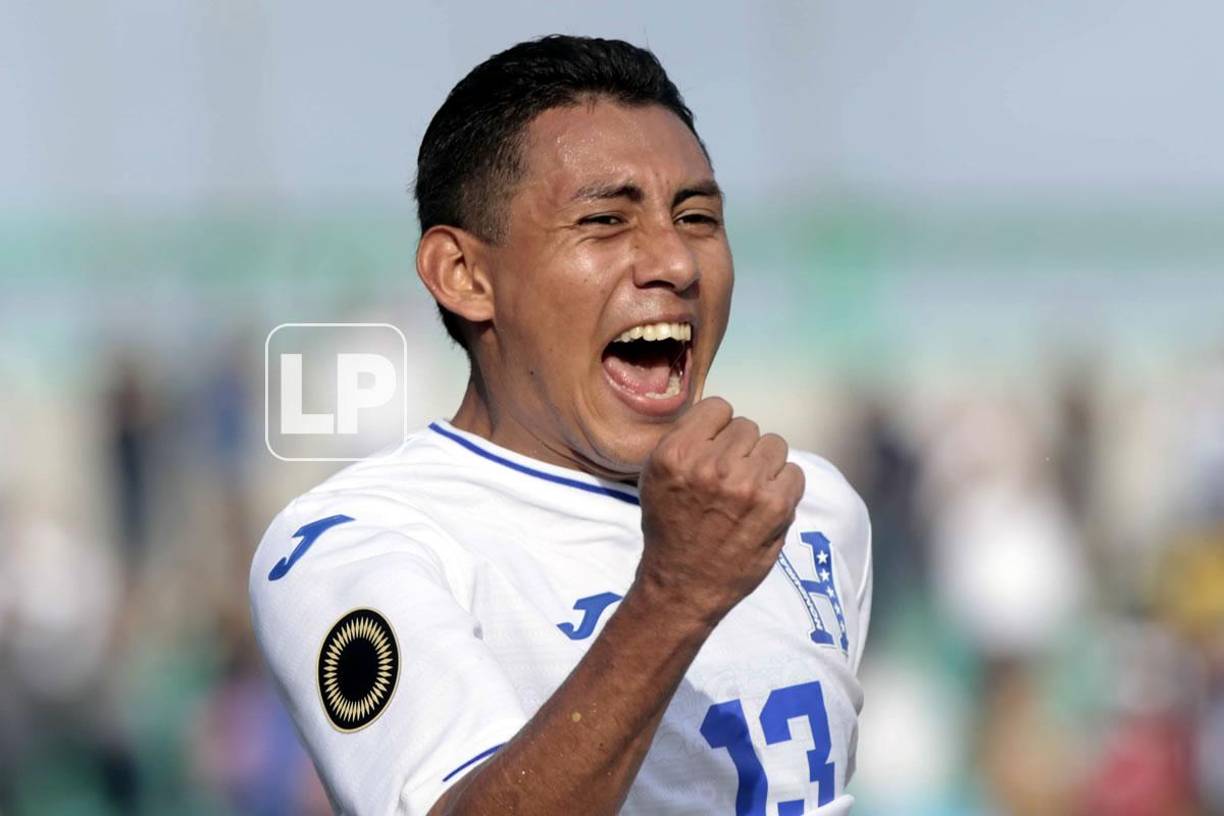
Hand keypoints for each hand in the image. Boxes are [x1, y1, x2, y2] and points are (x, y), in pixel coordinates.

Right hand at [634, 397, 804, 625]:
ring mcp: (745, 485)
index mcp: (676, 454)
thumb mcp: (655, 476)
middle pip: (748, 426)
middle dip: (741, 449)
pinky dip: (784, 486)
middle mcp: (710, 465)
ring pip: (774, 444)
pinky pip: (794, 472)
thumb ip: (686, 441)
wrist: (683, 584)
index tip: (714, 449)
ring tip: (748, 490)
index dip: (718, 428)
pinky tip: (765, 504)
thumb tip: (723, 417)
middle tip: (730, 477)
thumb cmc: (670, 528)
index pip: (718, 407)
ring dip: (765, 464)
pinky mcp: (774, 506)